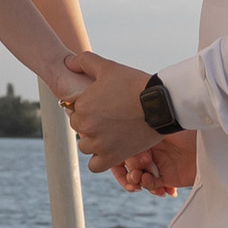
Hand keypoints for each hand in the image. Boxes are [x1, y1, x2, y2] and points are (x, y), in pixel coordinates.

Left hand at [63, 52, 163, 168]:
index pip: (74, 109)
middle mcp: (87, 127)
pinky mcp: (112, 158)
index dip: (87, 105)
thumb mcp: (108, 67)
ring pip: (86, 146)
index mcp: (82, 106)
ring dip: (94, 140)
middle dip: (91, 122)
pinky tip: (109, 149)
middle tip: (109, 115)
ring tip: (112, 131)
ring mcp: (99, 145)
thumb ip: (84, 61)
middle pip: (80, 127)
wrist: (160, 104)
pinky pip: (95, 166)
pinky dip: (99, 159)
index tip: (103, 103)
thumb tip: (67, 63)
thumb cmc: (134, 84)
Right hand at [113, 130, 196, 193]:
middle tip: (138, 172)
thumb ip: (146, 132)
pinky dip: (150, 187)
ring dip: (136, 181)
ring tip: (142, 181)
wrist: (211, 145)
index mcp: (146, 135)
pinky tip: (157, 187)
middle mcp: (149, 150)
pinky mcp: (166, 177)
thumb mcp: (166, 128)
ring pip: (137, 176)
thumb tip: (128, 139)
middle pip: (128, 165)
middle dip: (130, 170)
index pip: (125, 148)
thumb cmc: (190, 130)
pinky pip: (152, 185)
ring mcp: (157, 164)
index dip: (122, 158)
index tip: (130, 161)